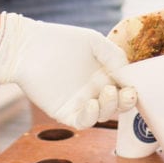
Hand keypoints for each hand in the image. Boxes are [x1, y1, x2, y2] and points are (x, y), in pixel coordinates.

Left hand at [0, 14, 134, 125]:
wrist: (27, 47)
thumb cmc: (60, 40)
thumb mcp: (94, 42)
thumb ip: (114, 56)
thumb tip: (129, 76)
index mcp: (103, 74)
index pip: (124, 88)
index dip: (132, 89)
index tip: (135, 84)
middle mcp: (93, 91)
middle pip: (117, 105)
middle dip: (126, 102)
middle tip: (127, 93)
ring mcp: (80, 103)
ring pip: (102, 115)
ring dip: (110, 107)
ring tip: (107, 92)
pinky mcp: (64, 112)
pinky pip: (82, 122)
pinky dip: (90, 117)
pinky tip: (92, 104)